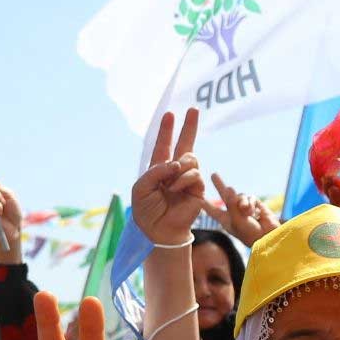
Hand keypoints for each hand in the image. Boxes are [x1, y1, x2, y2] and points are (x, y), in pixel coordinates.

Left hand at [132, 109, 205, 244]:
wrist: (160, 230)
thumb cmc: (147, 211)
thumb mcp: (141, 188)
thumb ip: (155, 171)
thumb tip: (176, 163)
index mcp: (159, 169)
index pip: (163, 146)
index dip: (166, 131)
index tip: (169, 114)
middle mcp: (174, 171)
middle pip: (184, 143)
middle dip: (189, 126)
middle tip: (193, 109)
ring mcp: (187, 178)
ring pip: (190, 158)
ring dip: (179, 168)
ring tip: (171, 185)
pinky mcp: (197, 188)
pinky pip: (194, 173)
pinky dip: (183, 180)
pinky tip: (176, 190)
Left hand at [200, 174, 277, 246]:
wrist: (268, 235)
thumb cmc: (249, 232)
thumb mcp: (237, 219)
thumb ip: (231, 204)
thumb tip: (229, 187)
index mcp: (225, 219)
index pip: (213, 210)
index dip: (206, 205)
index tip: (199, 199)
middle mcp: (234, 212)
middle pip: (225, 196)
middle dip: (220, 184)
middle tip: (213, 174)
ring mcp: (244, 208)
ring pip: (239, 196)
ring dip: (243, 203)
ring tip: (247, 213)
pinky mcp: (255, 204)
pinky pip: (250, 197)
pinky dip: (251, 203)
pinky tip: (255, 212)